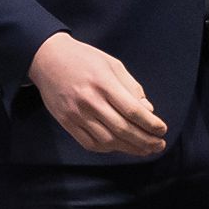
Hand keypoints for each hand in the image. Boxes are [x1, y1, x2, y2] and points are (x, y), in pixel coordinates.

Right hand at [29, 32, 167, 156]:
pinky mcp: (66, 122)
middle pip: (122, 129)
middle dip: (145, 141)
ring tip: (145, 149)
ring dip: (130, 149)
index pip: (132, 110)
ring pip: (108, 141)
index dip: (150, 124)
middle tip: (159, 145)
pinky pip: (90, 143)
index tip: (162, 129)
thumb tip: (148, 110)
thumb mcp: (112, 64)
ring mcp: (76, 114)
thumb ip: (131, 87)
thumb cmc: (84, 59)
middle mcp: (90, 101)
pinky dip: (108, 149)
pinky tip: (121, 147)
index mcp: (104, 83)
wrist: (47, 59)